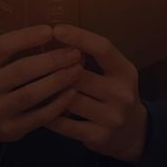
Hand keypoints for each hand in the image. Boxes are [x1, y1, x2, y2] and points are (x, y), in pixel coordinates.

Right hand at [0, 25, 84, 147]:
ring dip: (57, 81)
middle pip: (20, 71)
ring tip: (77, 70)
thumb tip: (55, 34)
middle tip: (74, 53)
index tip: (50, 30)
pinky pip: (39, 116)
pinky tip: (72, 92)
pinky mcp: (10, 130)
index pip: (2, 46)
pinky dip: (57, 104)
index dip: (27, 37)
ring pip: (30, 95)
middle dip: (51, 60)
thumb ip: (17, 51)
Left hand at [42, 24, 147, 164]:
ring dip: (49, 91)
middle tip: (33, 60)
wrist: (134, 134)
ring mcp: (111, 117)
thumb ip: (94, 57)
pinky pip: (65, 124)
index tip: (56, 29)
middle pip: (79, 75)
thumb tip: (58, 34)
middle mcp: (121, 93)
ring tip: (31, 83)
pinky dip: (49, 114)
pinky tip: (37, 107)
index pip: (103, 48)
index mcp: (125, 71)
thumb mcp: (115, 72)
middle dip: (56, 67)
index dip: (80, 37)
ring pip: (68, 99)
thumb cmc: (116, 93)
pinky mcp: (98, 137)